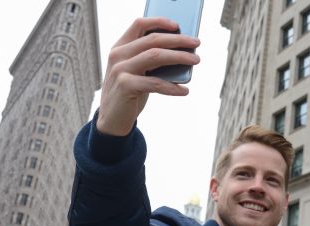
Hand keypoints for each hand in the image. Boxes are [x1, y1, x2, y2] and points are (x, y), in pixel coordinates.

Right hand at [97, 17, 200, 135]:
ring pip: (155, 56)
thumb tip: (183, 52)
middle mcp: (118, 55)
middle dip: (178, 40)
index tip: (178, 25)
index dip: (159, 22)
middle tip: (196, 43)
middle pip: (152, 40)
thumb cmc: (130, 92)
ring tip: (195, 60)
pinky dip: (172, 87)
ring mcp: (120, 70)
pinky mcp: (125, 86)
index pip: (139, 24)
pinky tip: (184, 90)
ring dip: (179, 57)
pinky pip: (155, 83)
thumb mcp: (138, 72)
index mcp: (121, 47)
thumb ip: (151, 59)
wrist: (112, 119)